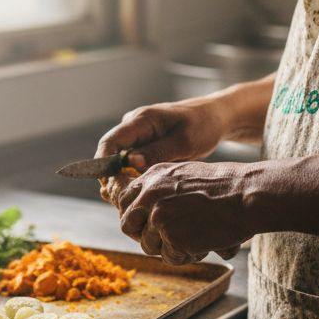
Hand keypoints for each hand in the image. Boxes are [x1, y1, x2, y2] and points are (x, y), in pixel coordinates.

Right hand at [96, 100, 227, 207]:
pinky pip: (130, 162)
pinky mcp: (142, 144)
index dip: (104, 165)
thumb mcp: (185, 142)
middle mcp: (133, 126)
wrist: (214, 118)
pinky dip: (132, 177)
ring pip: (118, 161)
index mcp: (141, 120)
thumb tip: (129, 164)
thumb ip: (157, 152)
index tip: (110, 187)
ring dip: (122, 180)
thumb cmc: (203, 126)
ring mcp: (137, 135)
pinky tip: (139, 193)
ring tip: (131, 200)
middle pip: (110, 154)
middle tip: (122, 201)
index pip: (110, 142)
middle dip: (112, 177)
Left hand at [116, 161, 258, 262]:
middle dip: (143, 236)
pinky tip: (200, 245)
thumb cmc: (224, 186)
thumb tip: (144, 208)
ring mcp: (159, 216)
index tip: (144, 224)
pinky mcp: (172, 236)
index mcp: (152, 177)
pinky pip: (169, 257)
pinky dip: (184, 256)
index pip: (124, 200)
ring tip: (192, 239)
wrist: (245, 194)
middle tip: (165, 239)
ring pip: (148, 245)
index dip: (134, 216)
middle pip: (128, 225)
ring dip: (168, 248)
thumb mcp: (184, 175)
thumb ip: (160, 189)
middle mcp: (150, 195)